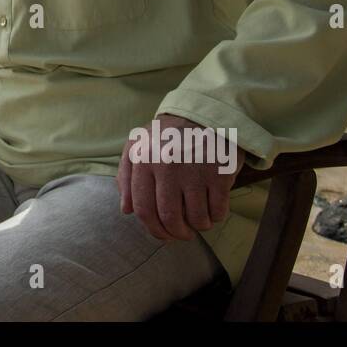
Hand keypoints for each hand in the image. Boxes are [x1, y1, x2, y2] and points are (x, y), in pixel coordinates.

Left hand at [118, 113, 245, 241]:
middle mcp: (167, 166)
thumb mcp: (139, 145)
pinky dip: (215, 217)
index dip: (153, 229)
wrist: (206, 113)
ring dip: (199, 226)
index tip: (163, 234)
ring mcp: (194, 170)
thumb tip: (126, 210)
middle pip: (169, 218)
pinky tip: (213, 211)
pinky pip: (218, 211)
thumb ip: (127, 176)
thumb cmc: (168, 134)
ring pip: (196, 218)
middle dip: (177, 233)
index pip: (143, 209)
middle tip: (183, 234)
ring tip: (199, 221)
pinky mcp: (219, 173)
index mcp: (143, 160)